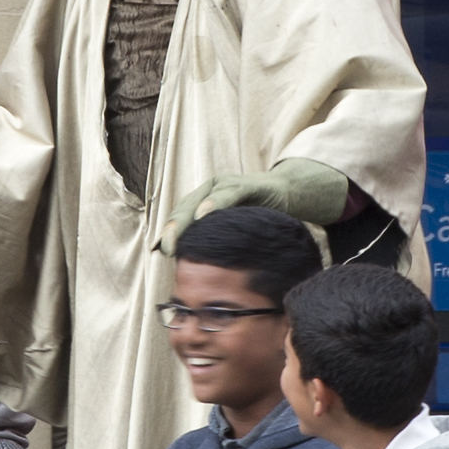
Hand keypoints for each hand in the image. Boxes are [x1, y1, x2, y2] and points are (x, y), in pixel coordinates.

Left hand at [168, 160, 346, 239]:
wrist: (290, 193)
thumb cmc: (258, 216)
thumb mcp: (232, 231)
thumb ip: (213, 242)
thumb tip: (189, 264)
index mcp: (204, 201)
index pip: (180, 217)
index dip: (169, 233)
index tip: (159, 252)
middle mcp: (210, 190)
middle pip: (185, 209)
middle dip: (173, 229)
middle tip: (166, 248)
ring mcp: (226, 185)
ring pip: (200, 201)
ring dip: (186, 219)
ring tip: (175, 236)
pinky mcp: (245, 184)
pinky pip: (227, 194)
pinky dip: (213, 203)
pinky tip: (204, 214)